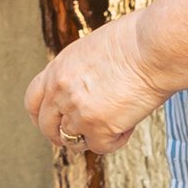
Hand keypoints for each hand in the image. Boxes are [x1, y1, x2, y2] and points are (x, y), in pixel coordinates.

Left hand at [25, 17, 170, 157]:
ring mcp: (76, 111)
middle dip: (61, 136)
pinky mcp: (98, 127)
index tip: (52, 124)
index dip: (41, 117)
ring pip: (72, 141)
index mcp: (57, 69)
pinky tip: (130, 124)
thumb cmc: (137, 41)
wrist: (154, 47)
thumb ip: (81, 72)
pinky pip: (101, 147)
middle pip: (47, 127)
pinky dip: (117, 140)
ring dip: (93, 137)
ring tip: (116, 123)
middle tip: (82, 137)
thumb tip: (87, 89)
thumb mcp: (94, 50)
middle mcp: (60, 91)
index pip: (33, 101)